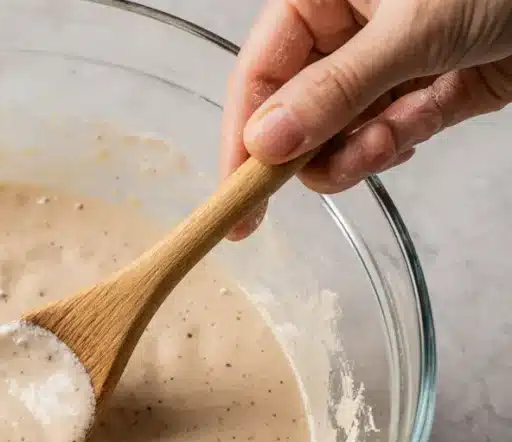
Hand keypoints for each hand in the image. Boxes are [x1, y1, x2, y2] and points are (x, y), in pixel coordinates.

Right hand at [223, 0, 511, 238]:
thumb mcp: (411, 28)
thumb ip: (335, 89)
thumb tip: (265, 143)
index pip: (258, 72)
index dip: (242, 134)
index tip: (235, 193)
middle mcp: (346, 30)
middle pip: (293, 111)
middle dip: (307, 151)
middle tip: (317, 180)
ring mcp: (385, 65)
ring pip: (338, 133)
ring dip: (355, 153)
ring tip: (384, 147)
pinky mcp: (425, 93)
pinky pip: (386, 135)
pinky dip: (391, 146)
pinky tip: (404, 137)